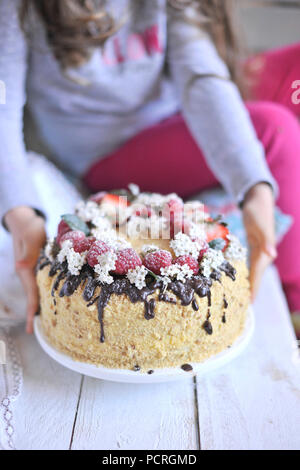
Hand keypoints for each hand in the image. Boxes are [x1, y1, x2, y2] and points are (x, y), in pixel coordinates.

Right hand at [5, 206, 46, 333]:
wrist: (24, 220)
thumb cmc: (29, 227)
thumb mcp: (30, 237)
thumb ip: (28, 252)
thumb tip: (21, 266)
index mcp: (25, 269)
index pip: (31, 294)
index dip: (32, 310)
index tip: (31, 327)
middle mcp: (27, 272)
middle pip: (33, 296)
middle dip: (35, 313)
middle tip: (38, 331)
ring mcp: (31, 270)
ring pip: (37, 291)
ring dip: (40, 305)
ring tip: (45, 321)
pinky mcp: (37, 266)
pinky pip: (41, 283)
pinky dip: (45, 293)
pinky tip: (51, 299)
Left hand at [243, 183, 276, 301]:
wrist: (258, 200)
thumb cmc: (258, 211)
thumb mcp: (259, 224)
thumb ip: (265, 240)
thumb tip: (271, 255)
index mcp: (264, 252)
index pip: (257, 275)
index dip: (253, 289)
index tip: (248, 304)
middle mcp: (263, 254)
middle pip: (256, 277)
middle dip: (251, 291)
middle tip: (243, 308)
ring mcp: (259, 251)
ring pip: (253, 272)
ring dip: (248, 284)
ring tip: (242, 299)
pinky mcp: (254, 247)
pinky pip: (249, 264)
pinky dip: (245, 273)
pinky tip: (239, 279)